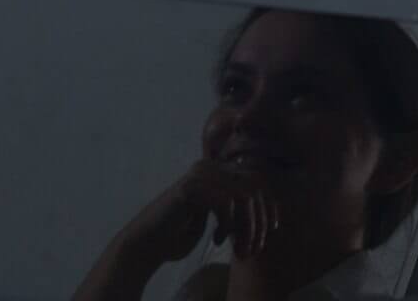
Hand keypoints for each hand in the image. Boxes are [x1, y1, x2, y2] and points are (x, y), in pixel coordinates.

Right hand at [117, 159, 277, 266]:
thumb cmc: (180, 235)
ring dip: (246, 229)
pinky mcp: (189, 189)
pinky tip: (217, 240)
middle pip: (254, 187)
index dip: (269, 204)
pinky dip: (227, 226)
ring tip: (239, 250)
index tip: (271, 229)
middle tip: (251, 248)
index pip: (257, 180)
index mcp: (218, 170)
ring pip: (243, 196)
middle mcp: (210, 167)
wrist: (146, 244)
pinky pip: (224, 203)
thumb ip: (236, 210)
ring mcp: (199, 175)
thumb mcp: (216, 219)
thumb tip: (267, 215)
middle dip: (259, 221)